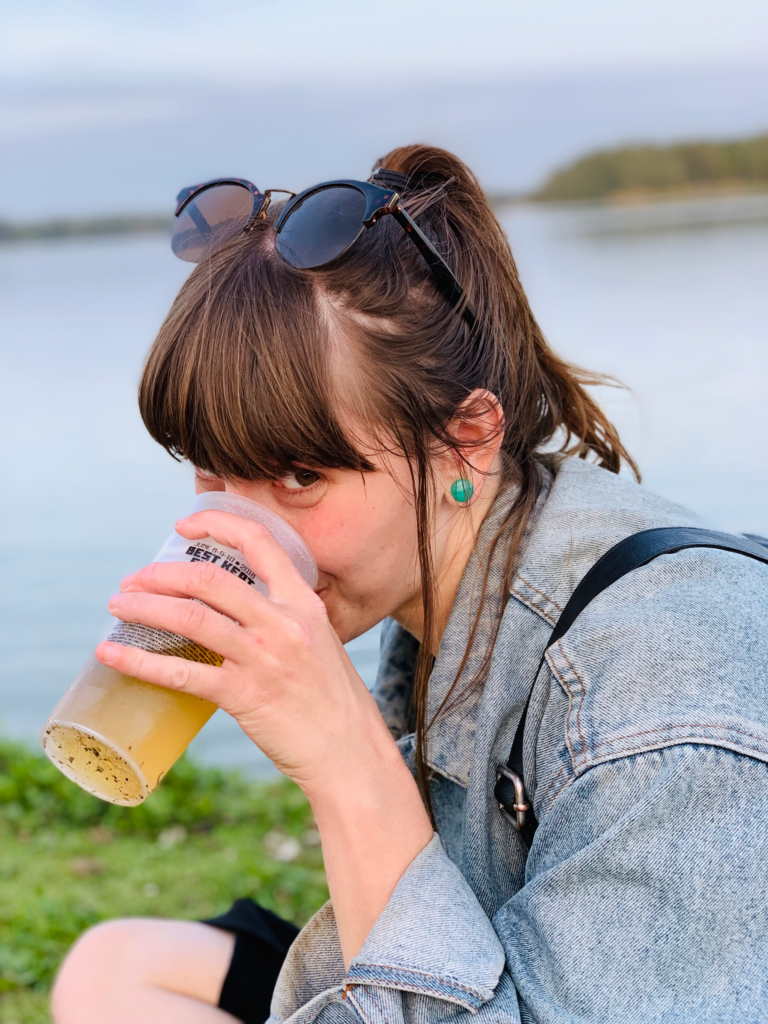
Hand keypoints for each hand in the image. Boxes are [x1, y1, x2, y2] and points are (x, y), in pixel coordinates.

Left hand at [96, 510, 398, 792]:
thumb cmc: (334, 702)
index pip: (259, 542)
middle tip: (134, 580)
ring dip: (144, 608)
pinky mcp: (245, 696)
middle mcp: (284, 624)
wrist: (351, 753)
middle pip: (210, 578)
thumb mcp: (321, 643)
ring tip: (118, 606)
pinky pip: (181, 673)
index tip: (183, 526)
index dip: (217, 524)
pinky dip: (139, 661)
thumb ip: (285, 621)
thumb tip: (238, 612)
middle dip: (162, 573)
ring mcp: (264, 659)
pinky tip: (112, 654)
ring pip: (191, 618)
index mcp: (304, 603)